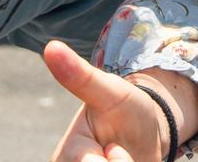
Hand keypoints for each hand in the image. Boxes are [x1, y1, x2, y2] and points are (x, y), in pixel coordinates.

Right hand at [44, 41, 195, 161]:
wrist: (146, 133)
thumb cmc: (125, 109)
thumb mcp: (110, 91)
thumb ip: (81, 77)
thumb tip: (51, 47)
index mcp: (69, 156)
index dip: (116, 160)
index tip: (118, 147)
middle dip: (122, 160)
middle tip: (122, 152)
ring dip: (131, 161)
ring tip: (124, 154)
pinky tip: (128, 155)